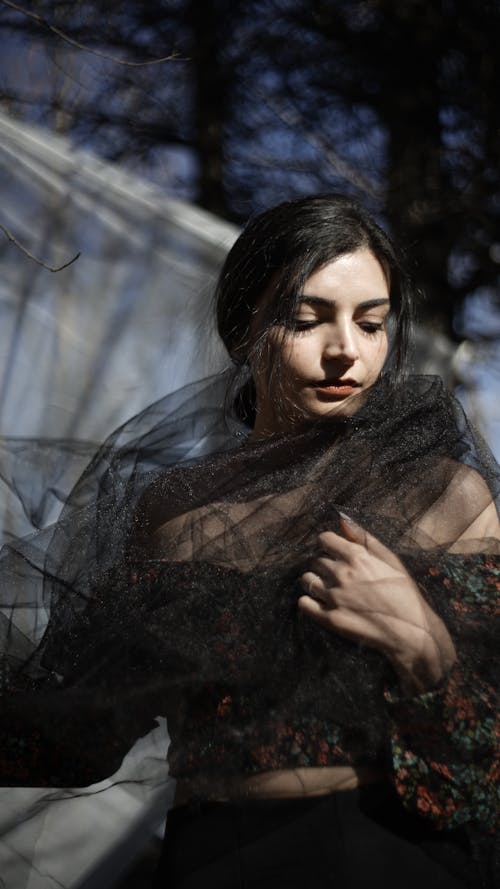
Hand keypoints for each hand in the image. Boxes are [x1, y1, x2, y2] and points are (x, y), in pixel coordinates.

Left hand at [299, 515, 456, 694]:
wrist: (413, 632)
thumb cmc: (405, 593)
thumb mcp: (391, 560)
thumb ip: (364, 538)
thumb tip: (342, 520)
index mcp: (357, 557)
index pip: (324, 539)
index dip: (329, 545)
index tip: (335, 552)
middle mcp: (342, 574)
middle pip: (316, 560)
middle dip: (325, 565)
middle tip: (338, 575)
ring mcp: (335, 598)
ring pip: (307, 580)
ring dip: (315, 582)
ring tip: (329, 589)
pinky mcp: (331, 620)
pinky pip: (304, 604)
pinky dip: (309, 601)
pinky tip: (320, 603)